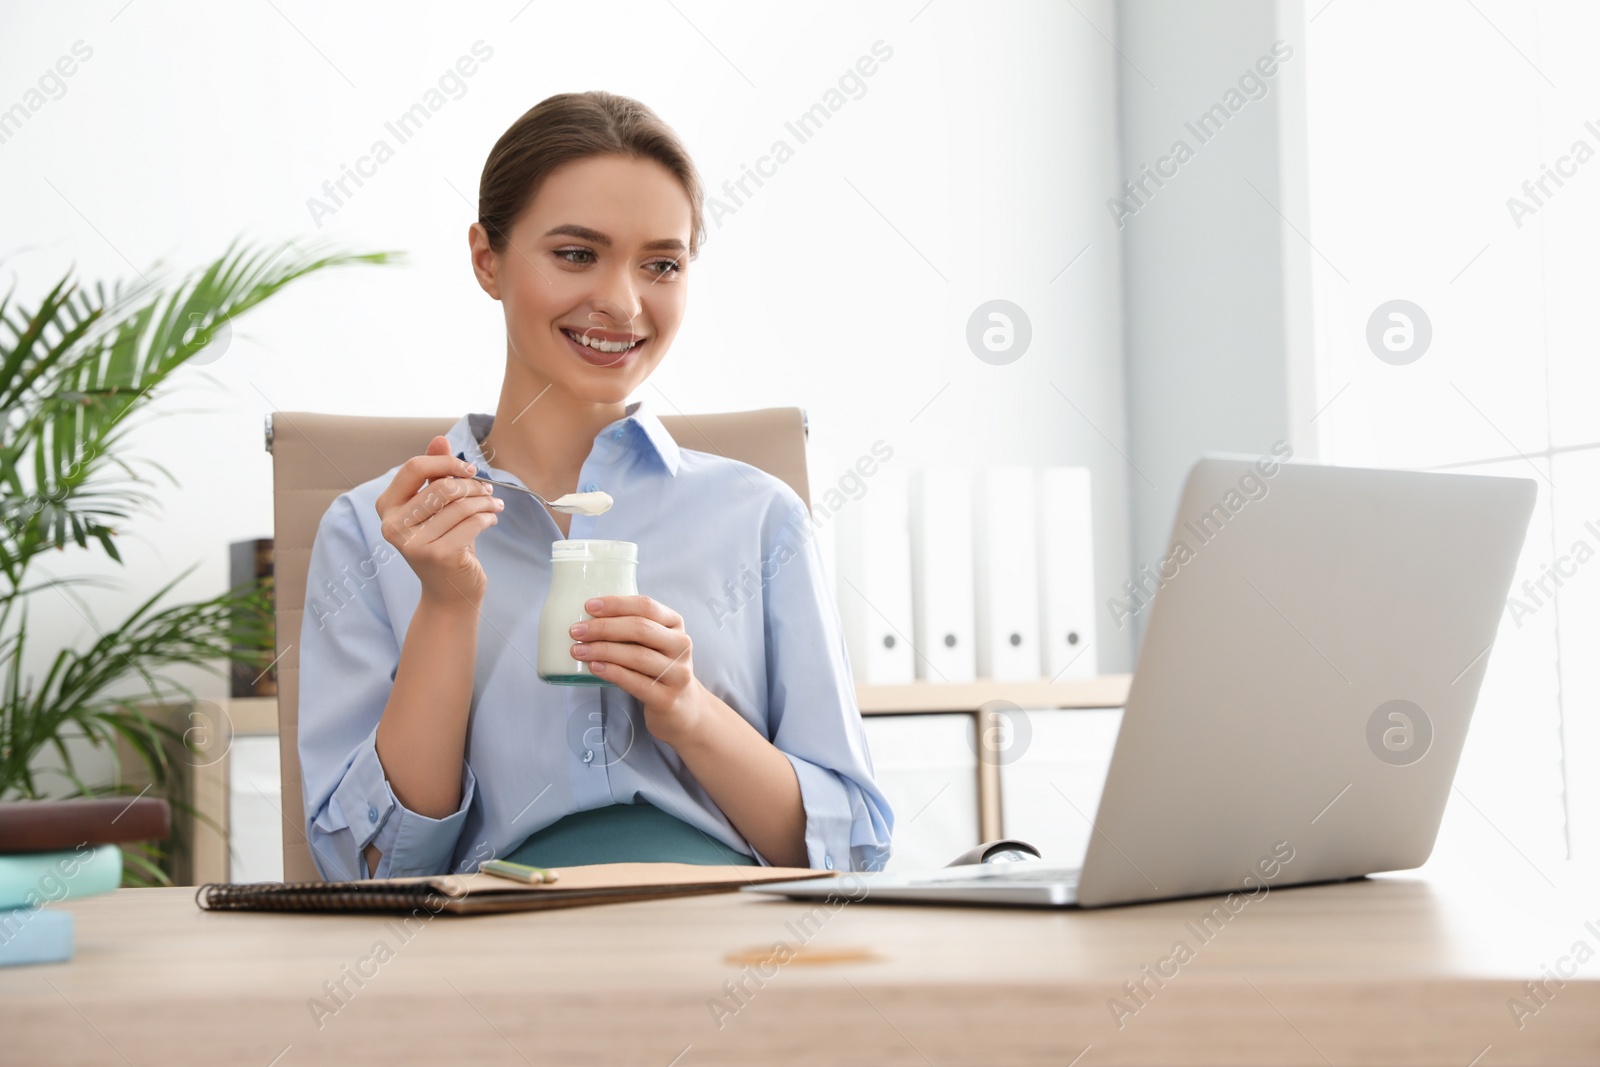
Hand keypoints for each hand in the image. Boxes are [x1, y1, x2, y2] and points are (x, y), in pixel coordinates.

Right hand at [376, 435, 503, 606]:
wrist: (449, 592)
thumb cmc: (443, 542)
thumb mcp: (435, 507)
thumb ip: (434, 473)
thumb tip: (440, 439)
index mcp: (387, 507)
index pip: (414, 468)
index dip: (446, 463)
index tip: (469, 470)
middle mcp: (393, 525)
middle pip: (443, 487)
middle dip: (472, 486)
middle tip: (488, 492)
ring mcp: (414, 543)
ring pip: (461, 505)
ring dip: (485, 502)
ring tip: (494, 505)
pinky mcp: (438, 555)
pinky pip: (473, 522)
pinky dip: (488, 518)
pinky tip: (492, 520)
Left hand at [567, 595, 706, 745]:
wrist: (683, 708)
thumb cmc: (657, 668)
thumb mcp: (653, 643)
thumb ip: (631, 629)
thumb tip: (588, 619)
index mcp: (675, 624)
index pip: (646, 606)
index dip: (616, 604)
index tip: (588, 606)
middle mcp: (681, 646)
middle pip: (641, 629)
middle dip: (604, 628)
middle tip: (576, 631)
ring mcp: (677, 673)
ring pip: (637, 656)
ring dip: (603, 651)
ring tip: (578, 650)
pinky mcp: (667, 698)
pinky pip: (636, 682)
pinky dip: (612, 672)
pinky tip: (595, 667)